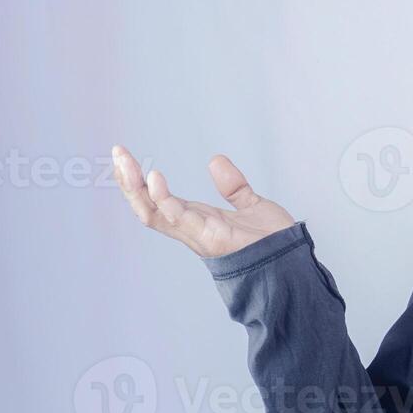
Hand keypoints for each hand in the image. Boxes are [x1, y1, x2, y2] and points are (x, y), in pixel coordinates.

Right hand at [110, 144, 295, 257]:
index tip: (125, 157)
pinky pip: (178, 218)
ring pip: (153, 214)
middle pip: (147, 208)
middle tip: (117, 153)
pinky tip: (154, 177)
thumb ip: (233, 186)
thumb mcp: (251, 205)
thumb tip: (215, 160)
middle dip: (128, 182)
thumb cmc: (274, 242)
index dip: (139, 183)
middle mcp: (192, 229)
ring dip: (135, 188)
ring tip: (124, 161)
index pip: (157, 202)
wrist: (295, 260)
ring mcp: (198, 234)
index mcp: (197, 221)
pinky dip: (163, 198)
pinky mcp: (210, 237)